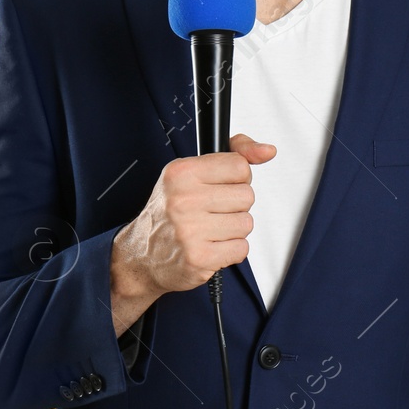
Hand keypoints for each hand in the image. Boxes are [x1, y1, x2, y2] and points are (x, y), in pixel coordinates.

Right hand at [110, 133, 275, 326]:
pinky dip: (230, 251)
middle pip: (247, 196)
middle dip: (235, 206)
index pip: (239, 166)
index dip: (236, 178)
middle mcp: (183, 200)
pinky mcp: (199, 258)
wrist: (140, 257)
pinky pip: (241, 249)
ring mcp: (190, 230)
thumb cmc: (168, 213)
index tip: (221, 186)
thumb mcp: (190, 173)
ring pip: (246, 224)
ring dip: (233, 230)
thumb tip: (267, 150)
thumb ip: (232, 155)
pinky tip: (210, 247)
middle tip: (212, 212)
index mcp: (181, 173)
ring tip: (209, 231)